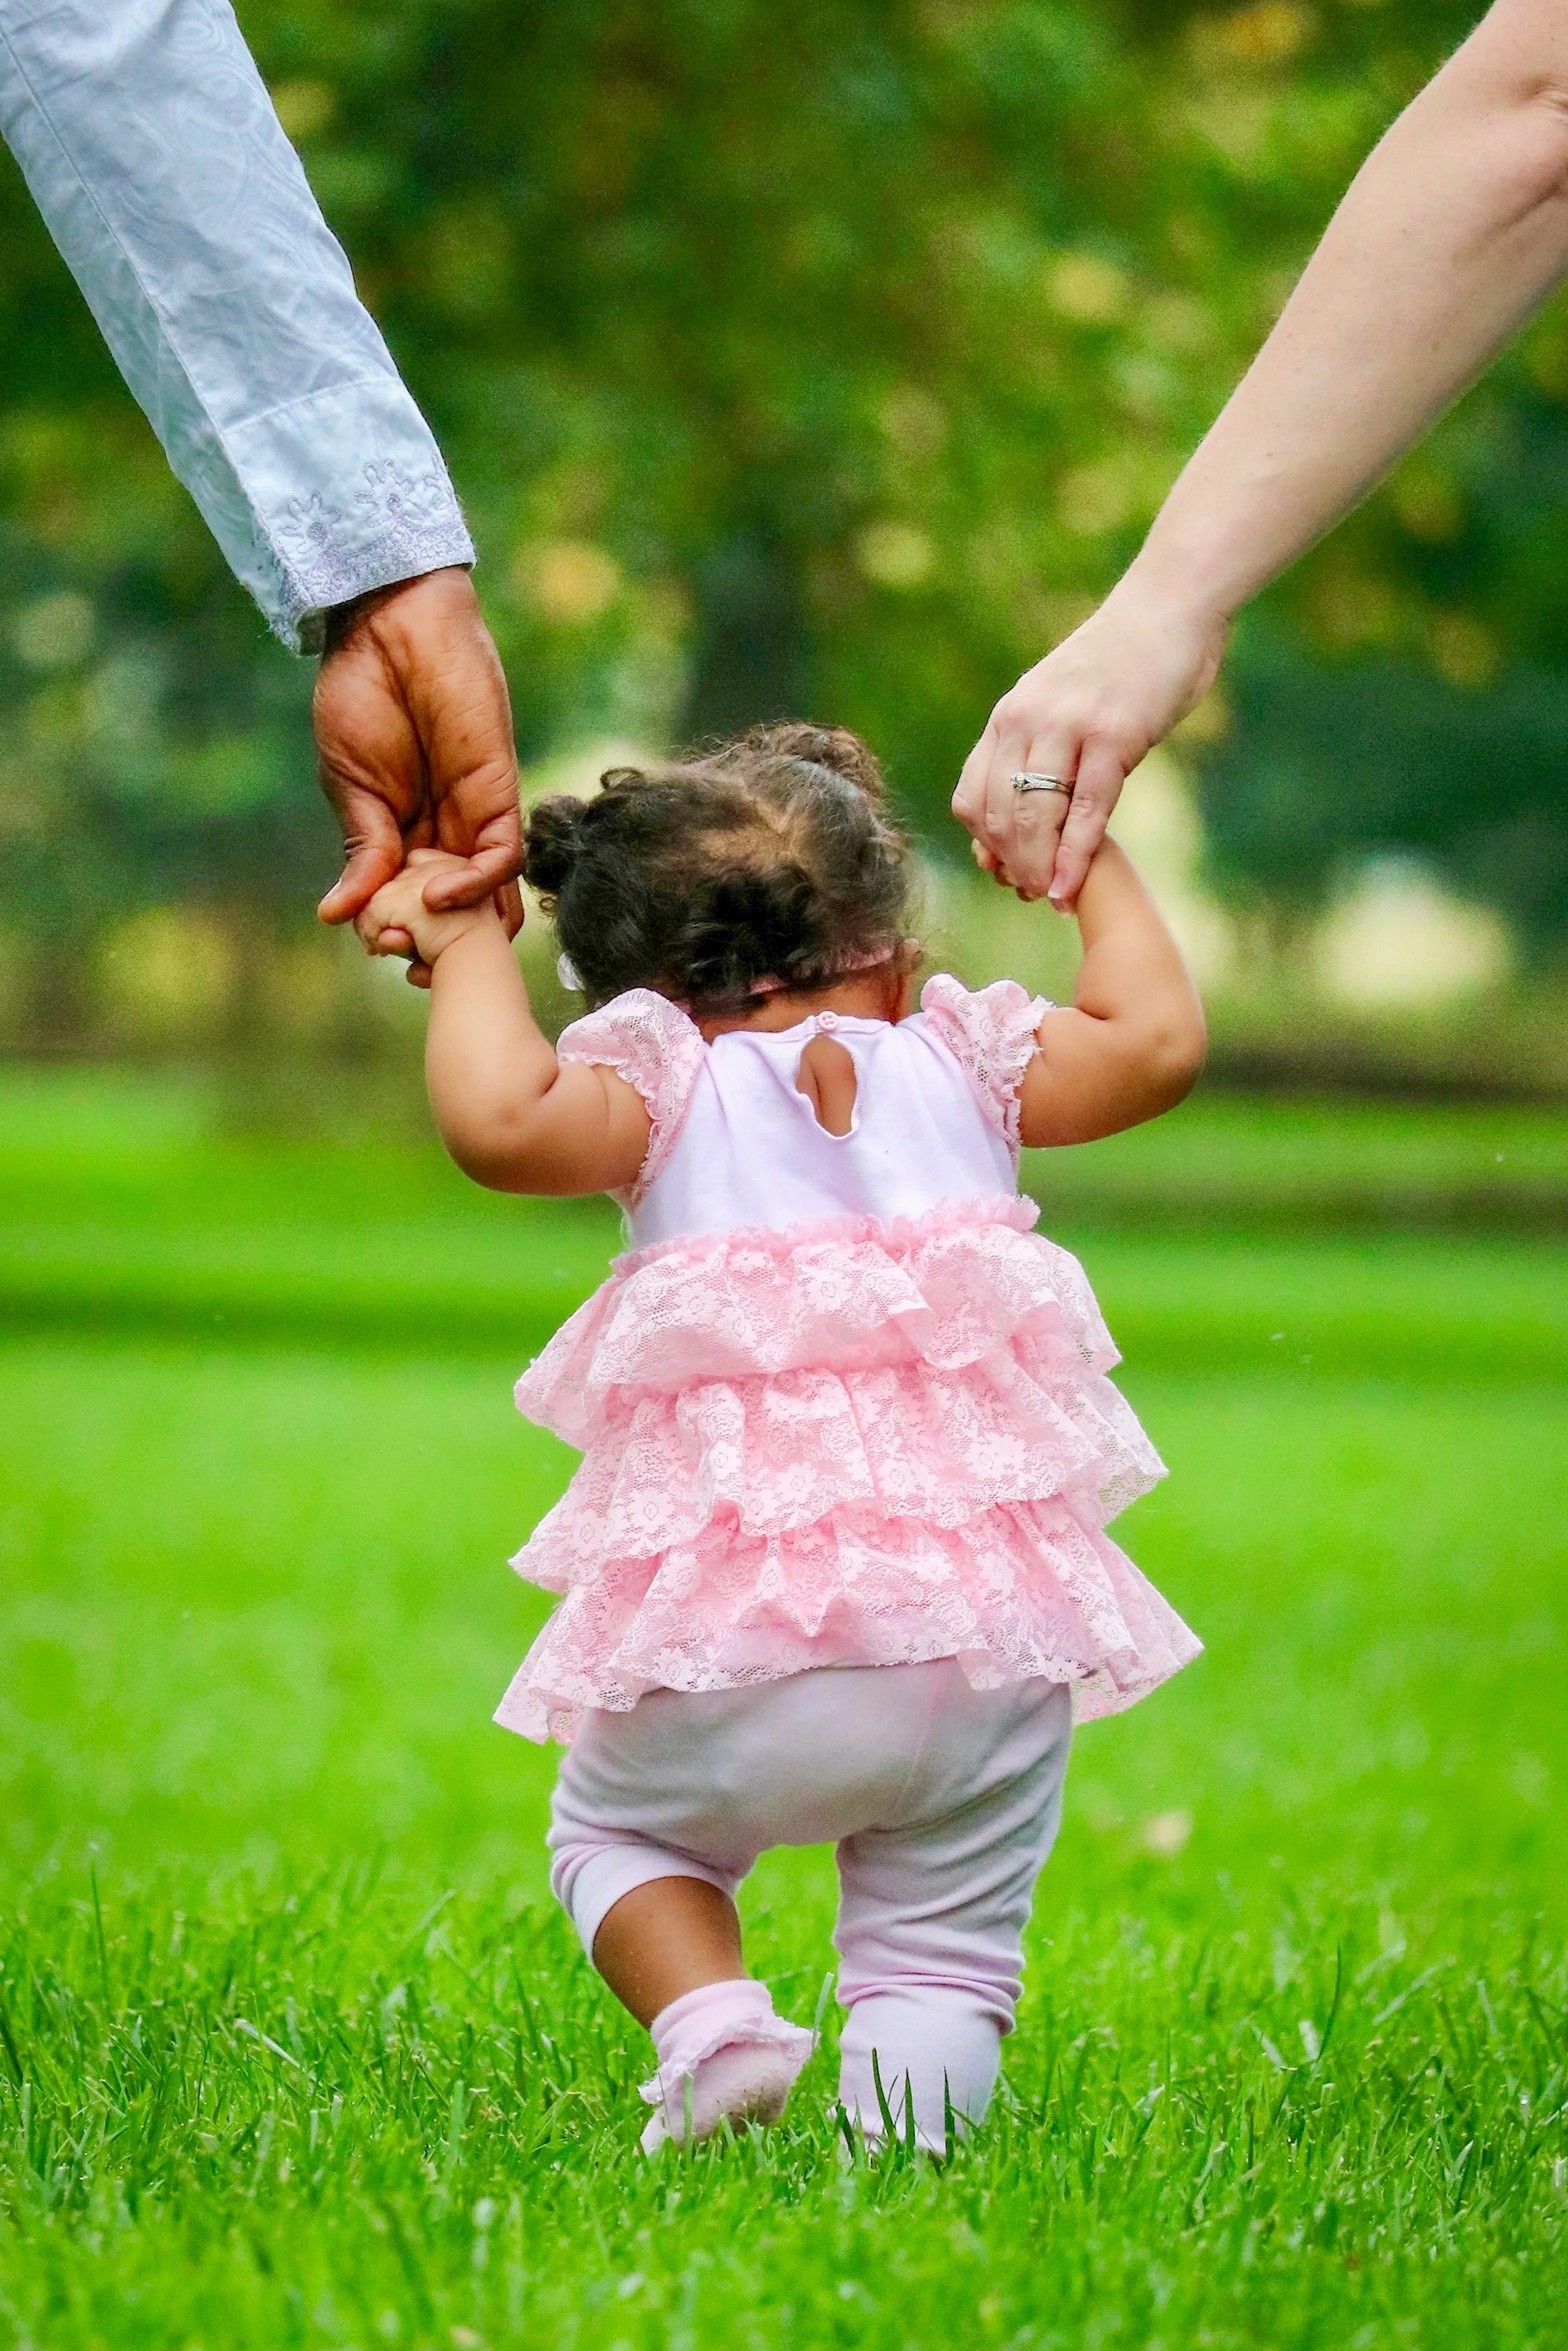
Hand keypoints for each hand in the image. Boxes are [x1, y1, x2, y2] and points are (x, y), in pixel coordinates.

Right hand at [314, 568, 522, 985]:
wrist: (389, 630)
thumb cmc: (362, 696)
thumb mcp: (350, 786)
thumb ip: (360, 852)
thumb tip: (336, 915)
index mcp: (403, 834)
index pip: (410, 904)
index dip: (396, 932)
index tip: (374, 945)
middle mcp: (445, 834)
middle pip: (452, 913)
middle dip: (430, 944)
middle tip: (401, 960)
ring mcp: (475, 816)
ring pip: (484, 898)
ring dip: (457, 929)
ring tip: (419, 940)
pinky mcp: (500, 794)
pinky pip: (501, 859)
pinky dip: (475, 885)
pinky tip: (438, 893)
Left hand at [952, 576, 1227, 907]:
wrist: (1168, 607)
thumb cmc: (1120, 665)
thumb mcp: (1059, 704)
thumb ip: (1035, 754)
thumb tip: (1018, 816)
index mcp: (1009, 717)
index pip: (971, 799)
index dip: (984, 847)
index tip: (1006, 875)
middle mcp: (1027, 721)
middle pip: (998, 816)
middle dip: (1011, 866)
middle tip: (1031, 896)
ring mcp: (1069, 727)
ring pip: (1034, 817)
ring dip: (1036, 868)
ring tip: (1049, 898)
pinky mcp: (1114, 735)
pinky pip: (1085, 809)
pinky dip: (1073, 857)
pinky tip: (1068, 888)